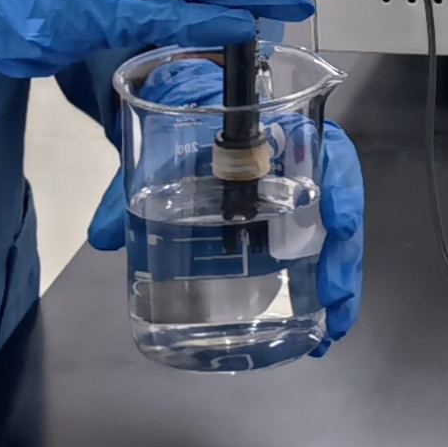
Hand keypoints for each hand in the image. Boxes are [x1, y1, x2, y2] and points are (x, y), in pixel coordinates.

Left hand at [85, 74, 363, 351]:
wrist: (186, 115)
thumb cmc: (186, 131)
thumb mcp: (156, 152)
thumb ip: (127, 190)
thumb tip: (103, 238)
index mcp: (281, 134)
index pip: (329, 154)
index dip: (340, 190)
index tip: (338, 221)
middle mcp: (303, 167)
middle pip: (341, 208)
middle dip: (344, 258)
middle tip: (333, 299)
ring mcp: (302, 201)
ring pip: (336, 239)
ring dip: (340, 284)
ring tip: (331, 331)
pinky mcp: (292, 229)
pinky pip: (319, 256)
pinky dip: (323, 294)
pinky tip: (318, 329)